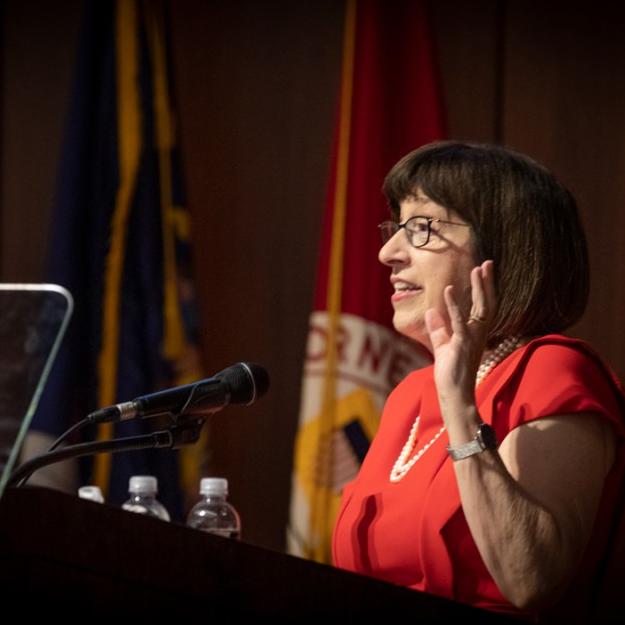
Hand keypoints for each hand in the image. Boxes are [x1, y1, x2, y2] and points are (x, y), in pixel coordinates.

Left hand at [424, 260, 496, 418]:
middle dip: (488, 283)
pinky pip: (460, 323)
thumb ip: (439, 329)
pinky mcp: (461, 346)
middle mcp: (479, 335)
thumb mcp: (442, 347)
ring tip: (476, 270)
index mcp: (476, 334)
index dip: (485, 289)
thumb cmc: (450, 375)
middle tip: (488, 262)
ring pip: (480, 310)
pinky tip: (450, 290)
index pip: (484, 307)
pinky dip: (455, 306)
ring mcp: (472, 340)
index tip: (483, 271)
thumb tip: (431, 311)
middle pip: (488, 304)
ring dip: (478, 289)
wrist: (453, 396)